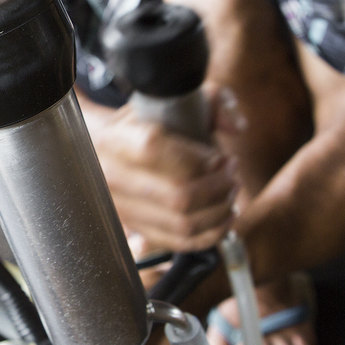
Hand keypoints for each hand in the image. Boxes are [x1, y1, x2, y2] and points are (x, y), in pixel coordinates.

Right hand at [78, 91, 240, 251]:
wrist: (107, 150)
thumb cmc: (145, 124)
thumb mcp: (173, 101)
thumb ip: (213, 101)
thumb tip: (237, 127)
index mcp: (113, 140)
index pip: (153, 148)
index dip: (196, 156)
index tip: (221, 156)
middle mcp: (110, 178)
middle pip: (176, 195)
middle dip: (218, 187)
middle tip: (232, 175)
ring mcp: (120, 208)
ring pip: (182, 224)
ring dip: (218, 212)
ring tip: (231, 194)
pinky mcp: (134, 229)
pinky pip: (178, 243)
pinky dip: (210, 235)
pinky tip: (224, 217)